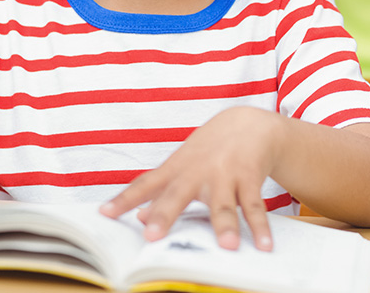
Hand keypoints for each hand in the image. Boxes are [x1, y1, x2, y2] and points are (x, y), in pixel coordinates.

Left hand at [100, 106, 278, 250]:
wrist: (246, 124)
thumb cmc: (208, 151)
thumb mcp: (182, 166)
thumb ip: (161, 191)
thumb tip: (140, 217)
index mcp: (176, 169)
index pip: (145, 185)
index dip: (124, 199)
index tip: (104, 214)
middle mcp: (197, 171)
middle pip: (178, 194)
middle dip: (165, 214)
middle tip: (152, 236)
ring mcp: (224, 174)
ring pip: (222, 203)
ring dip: (225, 224)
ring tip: (226, 246)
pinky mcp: (248, 176)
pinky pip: (255, 205)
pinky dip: (261, 227)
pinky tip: (265, 246)